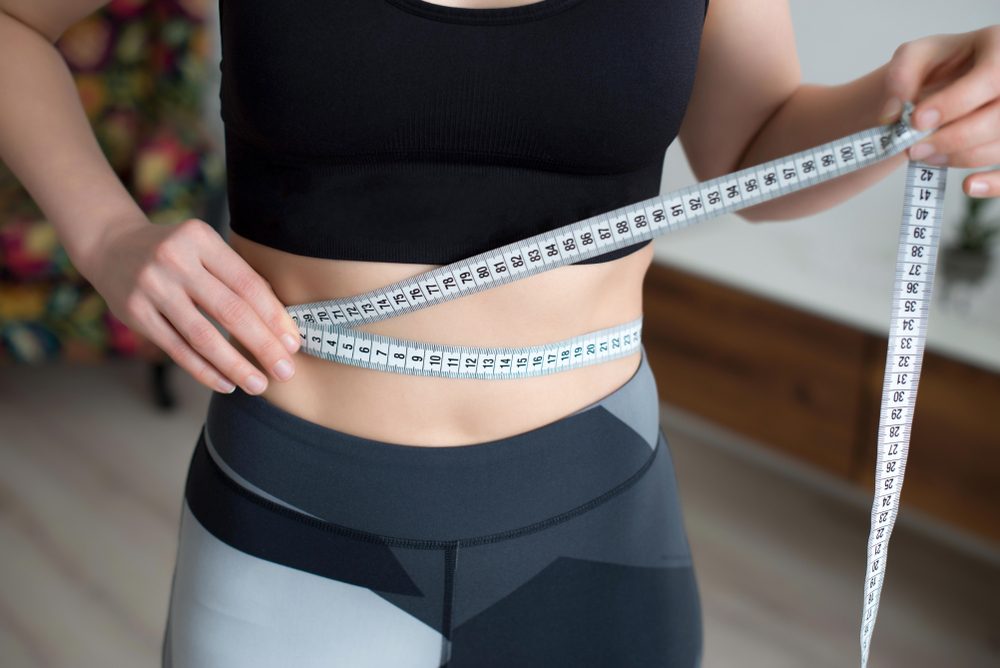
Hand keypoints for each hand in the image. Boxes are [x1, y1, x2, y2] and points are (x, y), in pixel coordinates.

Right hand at [82, 216, 300, 395]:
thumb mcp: (204, 249)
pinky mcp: (134, 313)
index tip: (293, 344)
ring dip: (235, 366)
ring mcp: (152, 287)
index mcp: (201, 239)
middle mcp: (175, 260)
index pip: (247, 284)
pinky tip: (225, 383)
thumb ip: (237, 277)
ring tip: (258, 385)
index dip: (274, 317)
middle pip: (230, 311)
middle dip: (262, 346)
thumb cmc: (176, 253)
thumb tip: (282, 324)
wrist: (110, 246)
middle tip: (285, 372)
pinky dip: (204, 370)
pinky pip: (176, 349)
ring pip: (202, 336)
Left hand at [878, 25, 999, 197]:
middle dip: (952, 139)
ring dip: (960, 158)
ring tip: (925, 154)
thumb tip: (892, 114)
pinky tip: (970, 186)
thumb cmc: (938, 66)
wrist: (952, 80)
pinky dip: (995, 183)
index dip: (954, 103)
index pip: (991, 77)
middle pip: (998, 118)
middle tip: (913, 149)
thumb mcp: (915, 56)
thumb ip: (901, 76)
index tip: (915, 121)